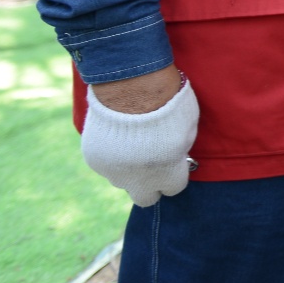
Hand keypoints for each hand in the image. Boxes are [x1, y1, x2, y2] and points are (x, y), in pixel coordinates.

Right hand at [84, 73, 198, 206]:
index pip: (174, 188)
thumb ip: (181, 149)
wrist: (131, 85)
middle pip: (145, 197)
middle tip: (153, 164)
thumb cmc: (168, 100)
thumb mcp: (188, 127)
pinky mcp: (94, 159)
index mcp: (167, 171)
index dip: (175, 175)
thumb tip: (176, 155)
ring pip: (122, 179)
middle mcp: (138, 178)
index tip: (174, 164)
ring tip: (133, 141)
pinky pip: (106, 164)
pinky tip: (116, 135)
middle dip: (151, 185)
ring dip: (128, 168)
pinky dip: (112, 154)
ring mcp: (113, 170)